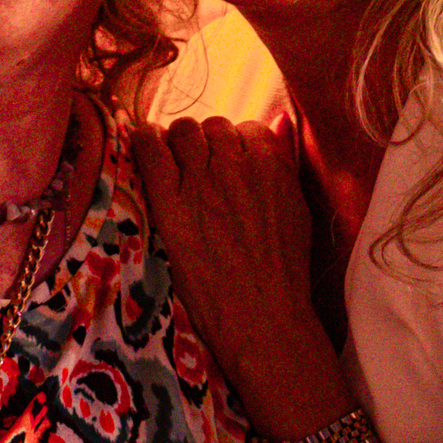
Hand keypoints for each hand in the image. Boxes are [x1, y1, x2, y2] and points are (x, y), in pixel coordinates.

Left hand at [130, 117, 343, 437]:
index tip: (224, 166)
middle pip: (211, 127)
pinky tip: (144, 155)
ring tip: (173, 171)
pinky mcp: (170, 204)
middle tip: (197, 172)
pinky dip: (144, 143)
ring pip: (182, 131)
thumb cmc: (284, 272)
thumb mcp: (297, 210)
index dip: (232, 147)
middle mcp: (236, 165)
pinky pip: (149, 148)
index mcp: (272, 165)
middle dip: (204, 144)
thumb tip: (278, 122)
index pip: (245, 128)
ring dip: (177, 145)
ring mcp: (201, 183)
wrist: (263, 319)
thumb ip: (284, 163)